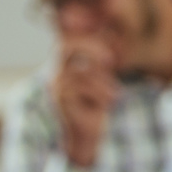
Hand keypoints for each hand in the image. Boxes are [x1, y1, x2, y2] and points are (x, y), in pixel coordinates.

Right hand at [49, 37, 118, 167]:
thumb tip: (111, 33)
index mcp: (65, 68)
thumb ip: (103, 61)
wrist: (87, 138)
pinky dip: (101, 94)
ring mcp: (57, 87)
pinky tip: (109, 104)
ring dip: (103, 83)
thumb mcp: (102, 81)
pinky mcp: (62, 101)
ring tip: (115, 96)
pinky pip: (83, 88)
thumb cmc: (96, 108)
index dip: (86, 38)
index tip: (109, 44)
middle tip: (110, 60)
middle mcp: (57, 75)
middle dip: (89, 47)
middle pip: (66, 48)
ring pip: (81, 72)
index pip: (68, 42)